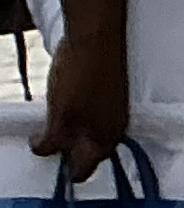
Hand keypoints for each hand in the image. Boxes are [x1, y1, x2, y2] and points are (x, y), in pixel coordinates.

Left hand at [32, 39, 125, 181]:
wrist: (97, 36)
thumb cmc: (80, 76)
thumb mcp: (59, 116)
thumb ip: (53, 141)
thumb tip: (44, 152)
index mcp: (105, 139)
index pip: (83, 170)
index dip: (63, 170)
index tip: (46, 161)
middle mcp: (115, 129)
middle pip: (89, 155)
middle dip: (68, 153)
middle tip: (44, 142)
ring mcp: (115, 110)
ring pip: (91, 135)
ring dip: (72, 135)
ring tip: (49, 124)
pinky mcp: (112, 94)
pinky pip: (94, 117)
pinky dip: (78, 119)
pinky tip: (65, 107)